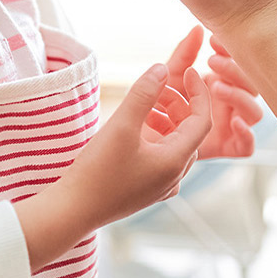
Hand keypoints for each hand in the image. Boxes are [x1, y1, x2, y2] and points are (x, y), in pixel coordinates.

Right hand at [60, 60, 213, 230]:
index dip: (199, 93)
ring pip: (175, 144)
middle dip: (177, 104)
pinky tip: (134, 129)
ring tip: (142, 106)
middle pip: (189, 132)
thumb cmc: (98, 169)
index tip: (188, 71)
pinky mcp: (147, 190)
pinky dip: (155, 137)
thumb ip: (144, 93)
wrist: (74, 209)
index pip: (202, 121)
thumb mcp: (121, 124)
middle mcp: (174, 177)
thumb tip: (162, 68)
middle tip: (154, 87)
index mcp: (175, 161)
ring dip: (165, 120)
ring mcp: (161, 186)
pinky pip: (162, 157)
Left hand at [163, 25, 261, 157]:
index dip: (232, 52)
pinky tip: (234, 121)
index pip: (241, 65)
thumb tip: (198, 28)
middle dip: (236, 71)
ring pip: (254, 112)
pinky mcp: (226, 148)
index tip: (214, 41)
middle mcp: (232, 103)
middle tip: (212, 62)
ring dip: (239, 97)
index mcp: (224, 82)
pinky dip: (247, 134)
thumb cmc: (162, 103)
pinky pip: (247, 147)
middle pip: (252, 86)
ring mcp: (232, 126)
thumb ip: (184, 54)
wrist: (146, 136)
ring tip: (215, 87)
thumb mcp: (171, 75)